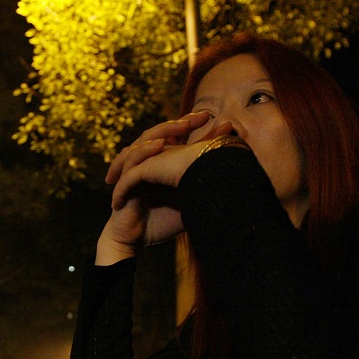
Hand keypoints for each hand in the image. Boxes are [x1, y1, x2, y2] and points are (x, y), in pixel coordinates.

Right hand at [97, 114, 233, 263]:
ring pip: (144, 142)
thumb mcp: (190, 201)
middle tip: (201, 117)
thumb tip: (234, 175)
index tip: (215, 120)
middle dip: (180, 124)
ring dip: (162, 132)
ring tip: (181, 126)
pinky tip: (158, 147)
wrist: (137, 241)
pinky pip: (131, 162)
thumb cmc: (162, 221)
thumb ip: (205, 186)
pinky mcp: (124, 181)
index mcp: (163, 163)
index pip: (178, 138)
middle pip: (162, 133)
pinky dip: (143, 152)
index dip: (193, 128)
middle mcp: (148, 162)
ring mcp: (134, 169)